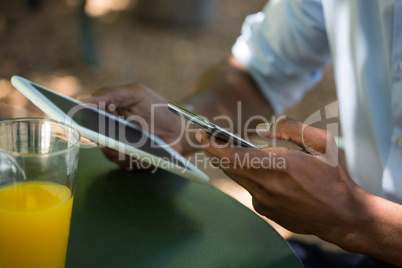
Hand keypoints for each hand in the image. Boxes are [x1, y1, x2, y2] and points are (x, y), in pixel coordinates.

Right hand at [79, 82, 183, 169]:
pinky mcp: (129, 161)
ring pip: (107, 152)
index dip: (79, 119)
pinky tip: (143, 153)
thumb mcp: (136, 93)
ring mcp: (119, 147)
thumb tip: (82, 99)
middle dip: (104, 136)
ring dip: (120, 149)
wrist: (181, 130)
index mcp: (108, 112)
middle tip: (117, 134)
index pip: (86, 116)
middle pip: (94, 137)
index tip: (78, 120)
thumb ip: (110, 93)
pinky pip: (122, 164)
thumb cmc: (159, 108)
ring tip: (137, 143)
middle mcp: (109, 131)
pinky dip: (132, 159)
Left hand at [195, 117, 369, 249]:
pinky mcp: (265, 210)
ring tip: (231, 148)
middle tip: (210, 137)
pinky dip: (249, 177)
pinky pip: (249, 188)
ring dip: (231, 162)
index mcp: (278, 165)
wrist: (342, 216)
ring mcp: (264, 200)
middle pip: (228, 166)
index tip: (201, 134)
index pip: (232, 155)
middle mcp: (266, 185)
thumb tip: (260, 129)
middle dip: (216, 150)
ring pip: (236, 177)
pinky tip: (262, 173)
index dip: (213, 144)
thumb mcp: (321, 142)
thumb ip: (289, 128)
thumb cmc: (334, 177)